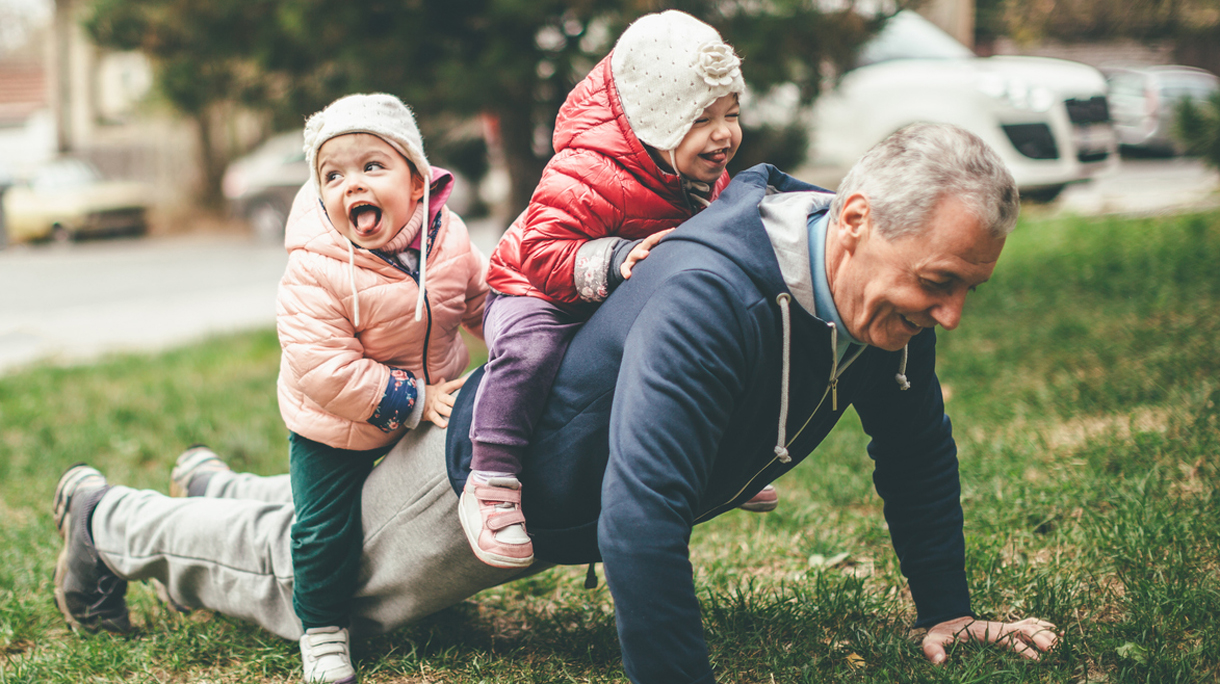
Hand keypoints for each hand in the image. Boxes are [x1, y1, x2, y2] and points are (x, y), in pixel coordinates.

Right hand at [422, 376, 465, 427]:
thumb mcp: (433, 388)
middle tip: (464, 402)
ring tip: (456, 415)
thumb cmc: (426, 394)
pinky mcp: (428, 413)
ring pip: (443, 409)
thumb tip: (443, 378)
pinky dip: (439, 422)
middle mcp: (438, 397)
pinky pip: (435, 418)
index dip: (459, 382)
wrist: (410, 398)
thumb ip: (440, 384)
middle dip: (455, 401)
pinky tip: (445, 425)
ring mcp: (433, 406)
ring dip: (450, 412)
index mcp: (440, 390)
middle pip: (448, 398)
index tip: (468, 380)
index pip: (451, 385)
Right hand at [620, 229, 674, 279]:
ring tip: (645, 254)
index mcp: (647, 245)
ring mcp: (632, 257)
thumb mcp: (652, 251)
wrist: (630, 261)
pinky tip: (628, 276)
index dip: (663, 234)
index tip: (672, 230)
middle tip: (663, 238)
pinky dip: (625, 271)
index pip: (656, 237)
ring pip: (635, 254)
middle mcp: (640, 249)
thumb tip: (676, 238)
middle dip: (654, 239)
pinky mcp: (626, 265)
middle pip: (647, 243)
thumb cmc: (645, 257)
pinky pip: (624, 267)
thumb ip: (662, 247)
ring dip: (640, 253)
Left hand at [922, 616, 1058, 663]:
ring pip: (1029, 625)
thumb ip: (933, 650)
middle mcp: (998, 627)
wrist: (947, 622)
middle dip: (1039, 638)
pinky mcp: (1007, 629)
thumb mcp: (932, 641)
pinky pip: (1027, 624)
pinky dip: (1042, 626)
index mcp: (985, 632)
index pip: (1008, 639)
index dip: (1022, 648)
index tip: (1037, 659)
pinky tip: (1057, 632)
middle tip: (1053, 651)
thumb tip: (939, 662)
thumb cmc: (941, 634)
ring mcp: (1004, 627)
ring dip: (1044, 633)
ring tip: (1060, 644)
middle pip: (1023, 629)